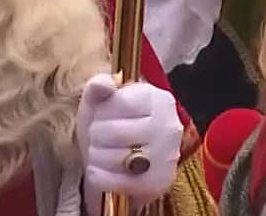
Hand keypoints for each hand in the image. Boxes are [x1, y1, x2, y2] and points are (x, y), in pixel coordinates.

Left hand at [76, 73, 182, 214]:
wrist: (120, 160)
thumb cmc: (110, 124)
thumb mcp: (101, 100)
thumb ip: (98, 86)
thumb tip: (104, 83)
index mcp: (158, 99)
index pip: (120, 103)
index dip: (102, 111)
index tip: (102, 115)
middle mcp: (169, 126)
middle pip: (115, 132)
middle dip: (96, 135)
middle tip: (98, 137)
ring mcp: (167, 157)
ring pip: (114, 158)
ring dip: (96, 156)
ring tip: (100, 152)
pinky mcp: (158, 183)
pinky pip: (115, 181)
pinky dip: (100, 177)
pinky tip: (101, 170)